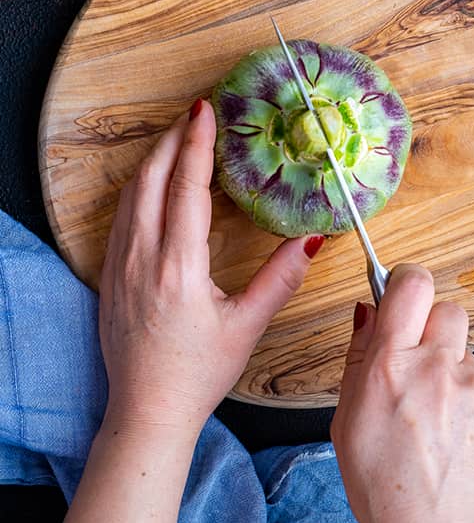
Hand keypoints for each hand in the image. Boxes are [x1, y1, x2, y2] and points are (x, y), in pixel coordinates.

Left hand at [98, 100, 319, 435]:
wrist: (148, 409)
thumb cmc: (198, 372)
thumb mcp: (248, 326)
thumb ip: (281, 278)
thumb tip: (314, 239)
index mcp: (178, 268)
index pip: (186, 189)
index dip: (197, 145)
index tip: (206, 112)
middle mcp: (142, 260)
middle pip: (150, 180)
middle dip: (172, 140)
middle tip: (196, 114)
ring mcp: (120, 266)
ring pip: (130, 195)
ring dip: (153, 160)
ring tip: (178, 139)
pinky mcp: (111, 276)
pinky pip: (121, 217)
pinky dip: (139, 188)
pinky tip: (154, 184)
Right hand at [332, 266, 473, 522]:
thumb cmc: (385, 489)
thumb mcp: (346, 422)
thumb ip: (358, 358)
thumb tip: (367, 312)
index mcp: (392, 366)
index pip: (412, 283)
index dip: (406, 282)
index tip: (402, 293)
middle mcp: (439, 368)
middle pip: (447, 309)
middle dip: (432, 328)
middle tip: (416, 363)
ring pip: (467, 355)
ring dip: (451, 373)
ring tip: (432, 419)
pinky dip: (470, 406)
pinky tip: (453, 439)